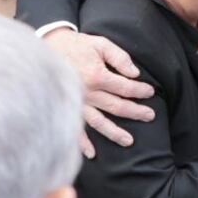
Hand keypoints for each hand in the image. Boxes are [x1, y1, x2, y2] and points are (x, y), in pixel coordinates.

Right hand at [44, 28, 154, 157]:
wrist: (47, 48)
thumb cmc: (75, 45)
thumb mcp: (100, 44)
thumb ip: (119, 57)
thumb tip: (135, 73)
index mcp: (98, 76)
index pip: (125, 87)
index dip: (140, 90)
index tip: (150, 92)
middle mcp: (89, 93)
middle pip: (117, 107)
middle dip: (136, 112)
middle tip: (150, 116)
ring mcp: (77, 103)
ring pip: (99, 122)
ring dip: (114, 133)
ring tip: (129, 141)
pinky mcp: (66, 108)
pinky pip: (75, 129)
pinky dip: (82, 143)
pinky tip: (92, 153)